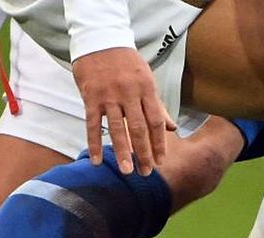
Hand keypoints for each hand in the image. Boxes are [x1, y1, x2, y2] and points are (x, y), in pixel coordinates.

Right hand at [72, 47, 176, 175]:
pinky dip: (95, 144)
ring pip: (117, 129)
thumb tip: (173, 129)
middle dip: (144, 152)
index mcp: (146, 89)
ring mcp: (109, 96)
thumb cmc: (126, 63)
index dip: (159, 143)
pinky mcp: (91, 97)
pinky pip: (92, 125)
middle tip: (146, 172)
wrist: (100, 40)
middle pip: (139, 129)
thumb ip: (158, 106)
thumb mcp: (146, 79)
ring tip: (127, 171)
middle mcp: (130, 93)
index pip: (156, 121)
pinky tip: (97, 161)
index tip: (160, 160)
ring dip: (122, 152)